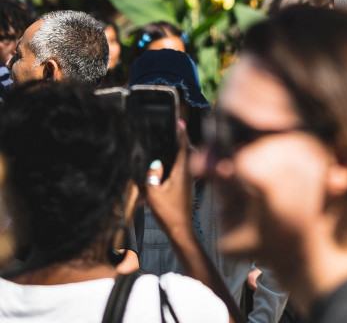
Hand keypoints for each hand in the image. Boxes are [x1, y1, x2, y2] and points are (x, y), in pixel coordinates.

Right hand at [145, 121, 193, 239]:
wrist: (180, 230)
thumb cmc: (168, 213)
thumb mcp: (154, 194)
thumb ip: (151, 177)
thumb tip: (154, 164)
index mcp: (182, 171)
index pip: (183, 146)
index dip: (181, 133)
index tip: (179, 121)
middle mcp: (188, 172)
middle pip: (186, 150)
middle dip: (180, 139)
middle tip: (173, 129)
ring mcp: (189, 179)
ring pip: (185, 160)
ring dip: (178, 151)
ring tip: (170, 143)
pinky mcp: (186, 186)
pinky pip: (182, 168)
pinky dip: (176, 162)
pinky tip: (166, 166)